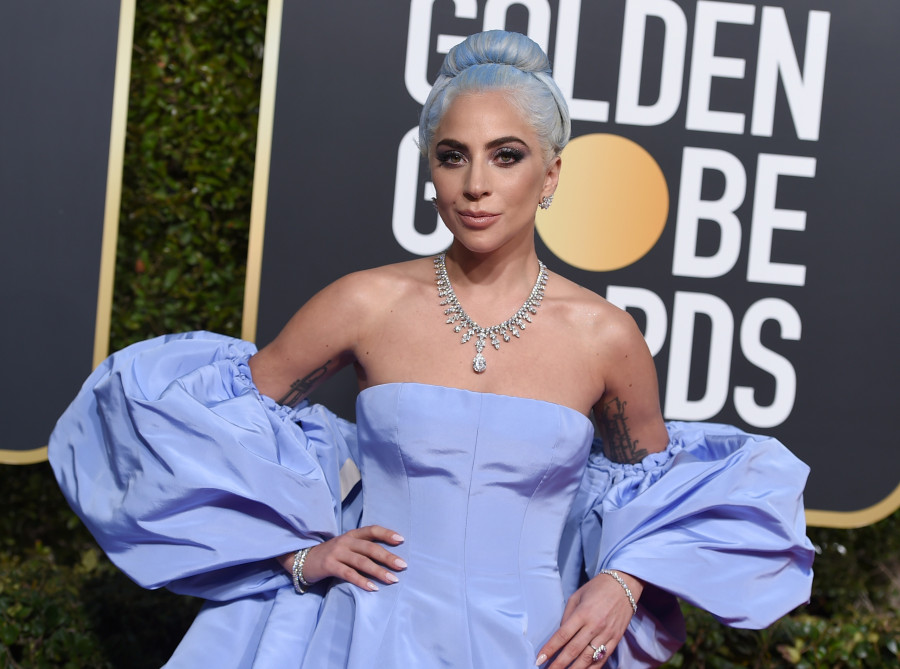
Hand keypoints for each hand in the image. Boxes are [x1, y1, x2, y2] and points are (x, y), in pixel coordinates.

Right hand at [277, 525, 405, 591]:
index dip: (386, 534)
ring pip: (361, 562)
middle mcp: (345, 541)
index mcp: (351, 535)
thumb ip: (362, 548)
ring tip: (392, 579)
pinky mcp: (329, 565)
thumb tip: (388, 557)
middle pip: (370, 547)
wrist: (301, 559)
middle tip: (403, 565)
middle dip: (388, 556)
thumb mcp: (346, 547)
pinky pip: (348, 573)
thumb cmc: (330, 555)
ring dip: (379, 571)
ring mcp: (336, 552)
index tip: (401, 540)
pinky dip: (361, 581)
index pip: (371, 530)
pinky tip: (373, 588)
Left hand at [536, 571, 641, 667]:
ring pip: (588, 658)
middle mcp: (594, 625)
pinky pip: (603, 658)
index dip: (550, 649)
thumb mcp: (576, 596)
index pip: (563, 635)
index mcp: (582, 613)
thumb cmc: (597, 588)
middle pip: (573, 650)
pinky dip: (592, 668)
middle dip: (559, 664)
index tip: (539, 659)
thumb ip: (567, 616)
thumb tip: (560, 635)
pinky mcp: (616, 639)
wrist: (624, 585)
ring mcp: (606, 634)